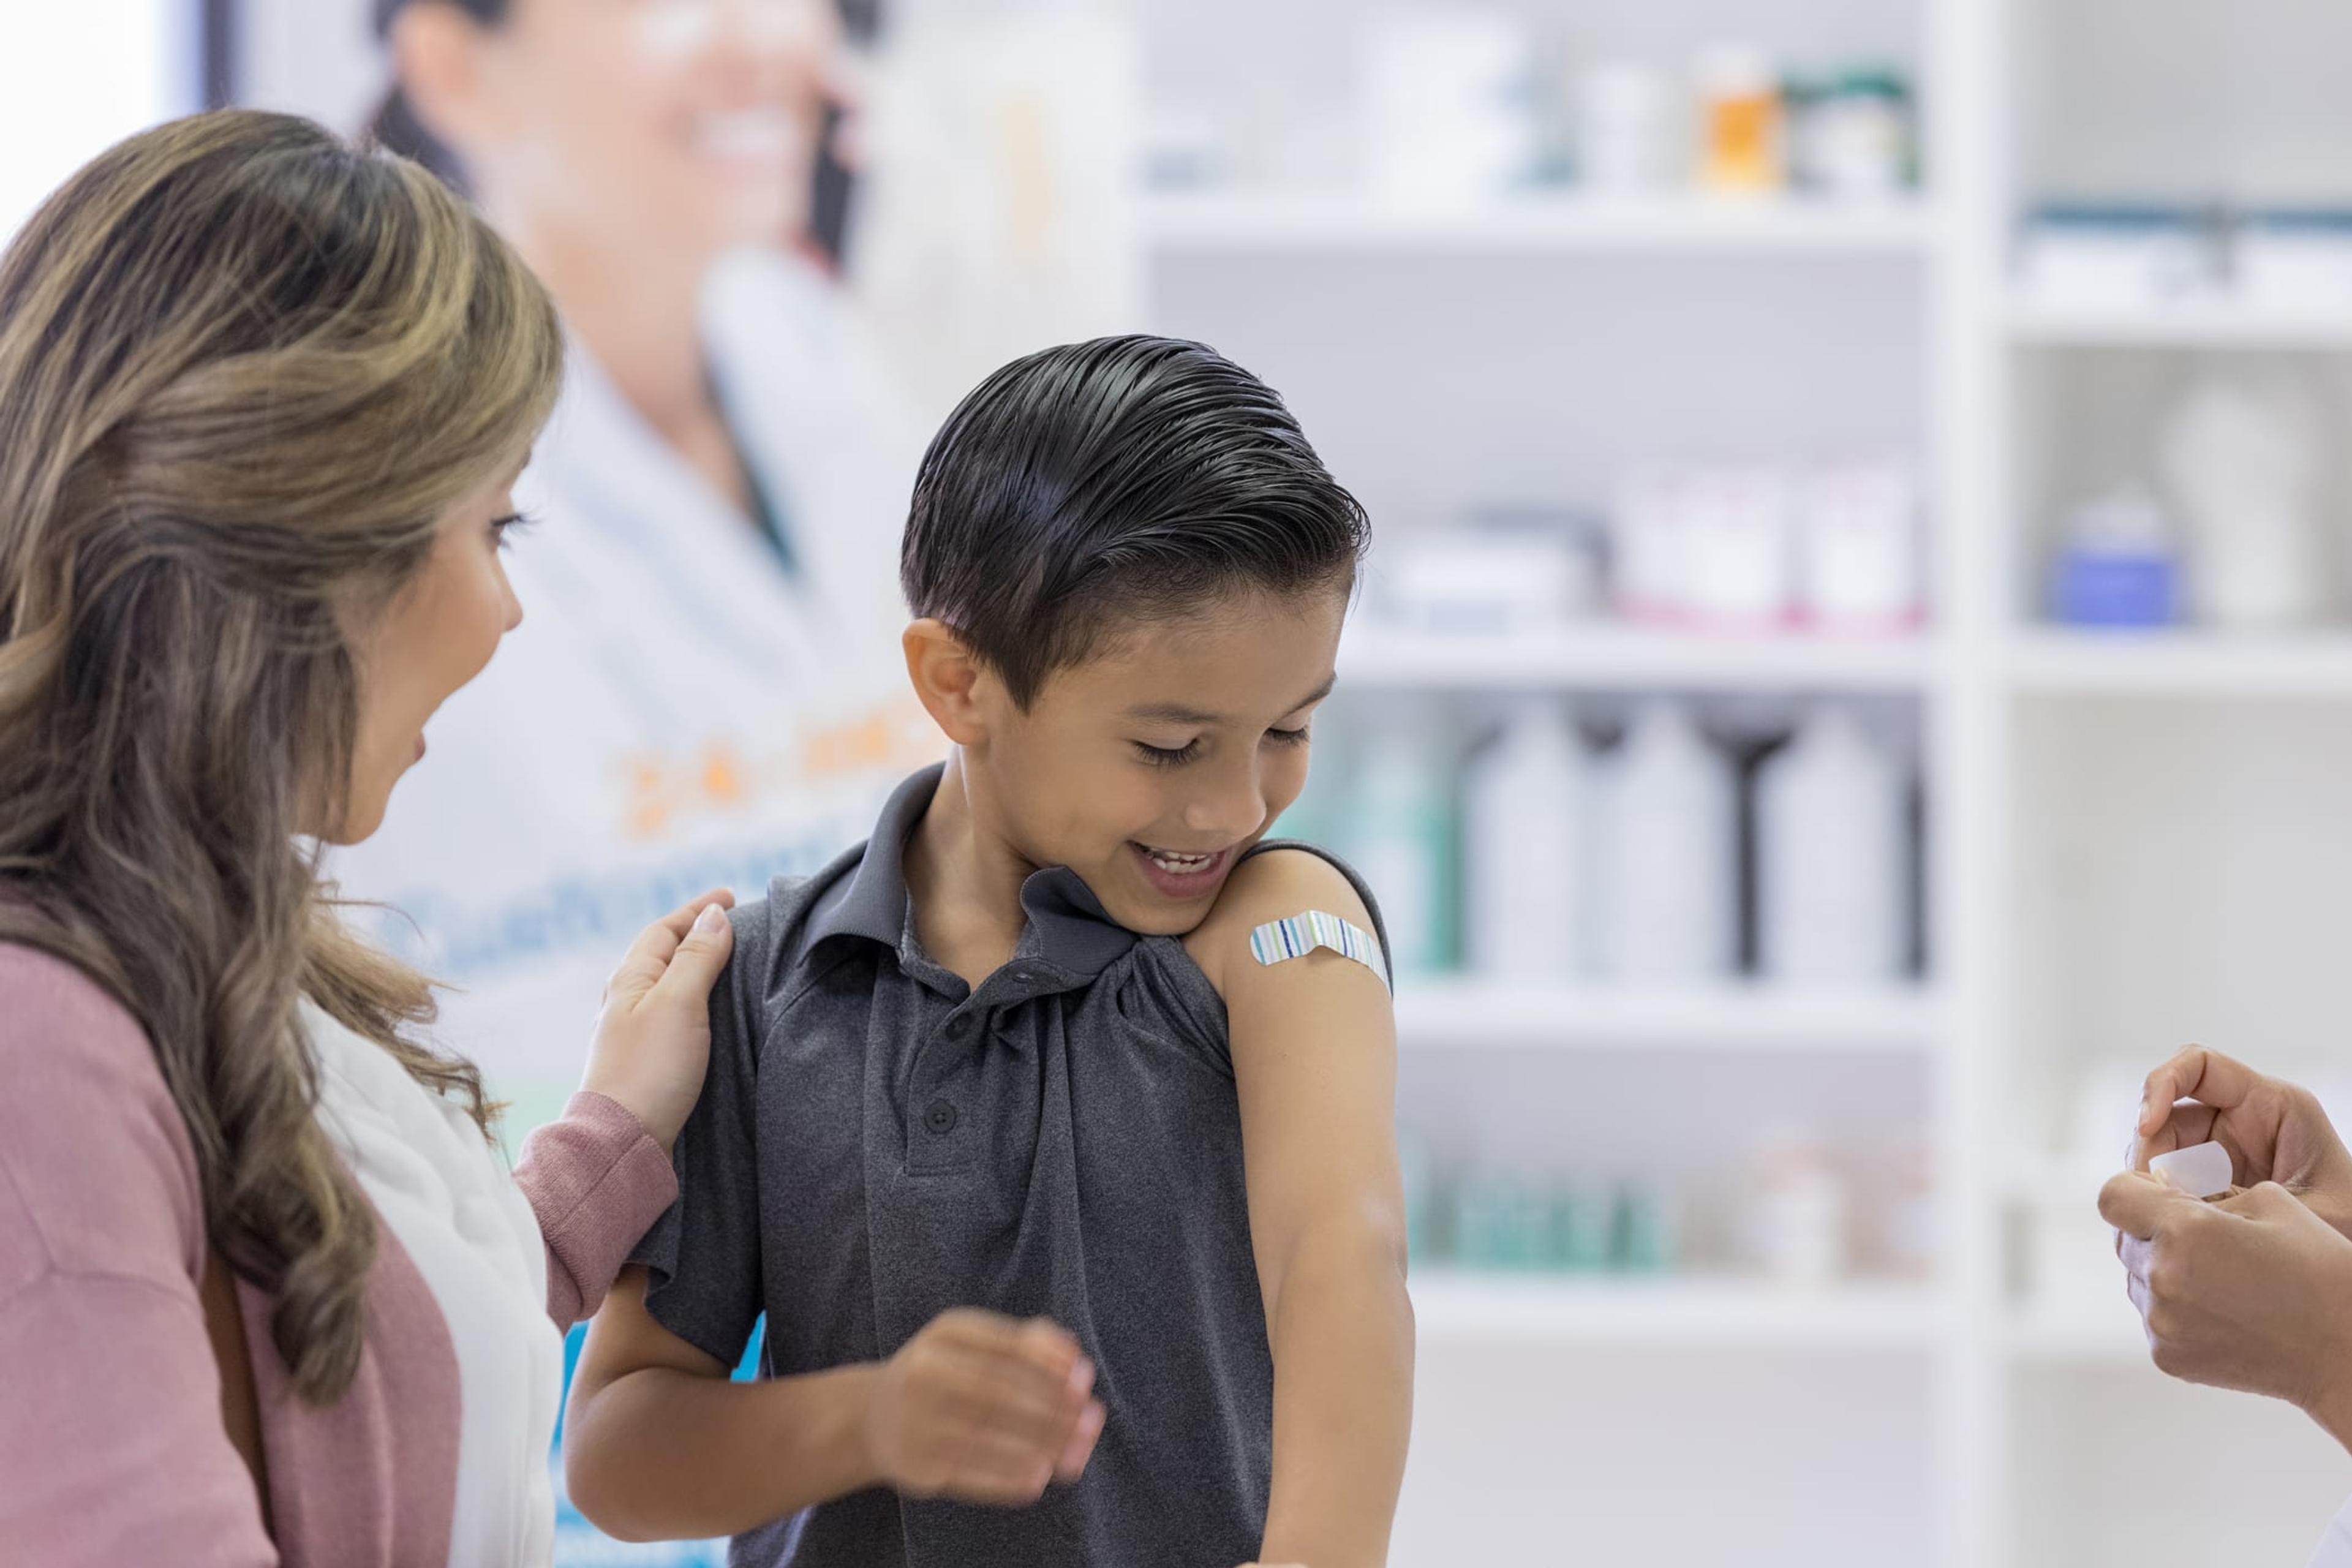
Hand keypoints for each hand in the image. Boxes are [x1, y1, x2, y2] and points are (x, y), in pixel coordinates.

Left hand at [581, 889, 735, 1152]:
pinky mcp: (643, 1064)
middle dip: (694, 935)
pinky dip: (692, 1002)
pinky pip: (670, 1016)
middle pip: (661, 955)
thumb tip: (715, 916)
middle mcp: (624, 1003)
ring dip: (693, 969)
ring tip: (724, 964)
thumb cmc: (650, 1071)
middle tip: (730, 925)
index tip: (730, 897)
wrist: (622, 1143)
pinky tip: (705, 1017)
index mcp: (628, 980)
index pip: (664, 930)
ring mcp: (631, 1035)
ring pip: (665, 987)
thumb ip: (697, 958)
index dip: (697, 910)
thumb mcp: (679, 1004)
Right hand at [863, 1310, 1106, 1504]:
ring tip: (1077, 1455)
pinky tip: (1038, 1480)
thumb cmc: (942, 1373)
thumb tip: (1074, 1352)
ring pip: (986, 1436)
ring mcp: (916, 1421)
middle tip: (1092, 1421)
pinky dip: (1006, 1479)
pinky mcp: (915, 1466)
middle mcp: (925, 1372)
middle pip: (998, 1392)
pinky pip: (968, 1475)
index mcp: (945, 1333)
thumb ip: (1025, 1340)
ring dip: (1038, 1447)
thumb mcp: (972, 1343)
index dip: (1049, 1364)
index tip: (1086, 1379)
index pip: (1005, 1347)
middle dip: (1052, 1408)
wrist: (873, 1418)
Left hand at [2099, 1170, 2351, 1447]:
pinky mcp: (2166, 1355)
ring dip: (2163, 1271)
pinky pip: (2152, 1317)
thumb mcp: (2268, 1201)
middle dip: (2153, 1231)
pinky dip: (2175, 1309)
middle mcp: (2161, 1276)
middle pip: (2125, 1238)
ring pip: (2136, 1278)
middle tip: (2201, 1241)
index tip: (2158, 1197)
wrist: (2343, 1349)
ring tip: (2220, 1279)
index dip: (2132, 1191)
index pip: (2112, 1196)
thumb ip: (2204, 1190)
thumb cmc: (2316, 1269)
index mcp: (2183, 1230)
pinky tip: (2222, 1310)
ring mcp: (2161, 1321)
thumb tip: (2165, 1192)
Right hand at [2132, 1047, 2351, 1234]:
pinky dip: (2165, 1203)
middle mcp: (2243, 1120)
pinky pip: (2173, 1183)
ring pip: (2163, 1150)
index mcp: (2273, 1105)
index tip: (2147, 1127)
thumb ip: (2238, 1202)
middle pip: (2168, 1114)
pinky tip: (2181, 1227)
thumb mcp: (2305, 1207)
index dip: (2162, 1086)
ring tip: (2176, 1218)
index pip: (2198, 1065)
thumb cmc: (2351, 1228)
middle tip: (2155, 1195)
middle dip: (2152, 1151)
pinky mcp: (2213, 1182)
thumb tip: (2167, 1202)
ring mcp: (2225, 1151)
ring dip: (2156, 1182)